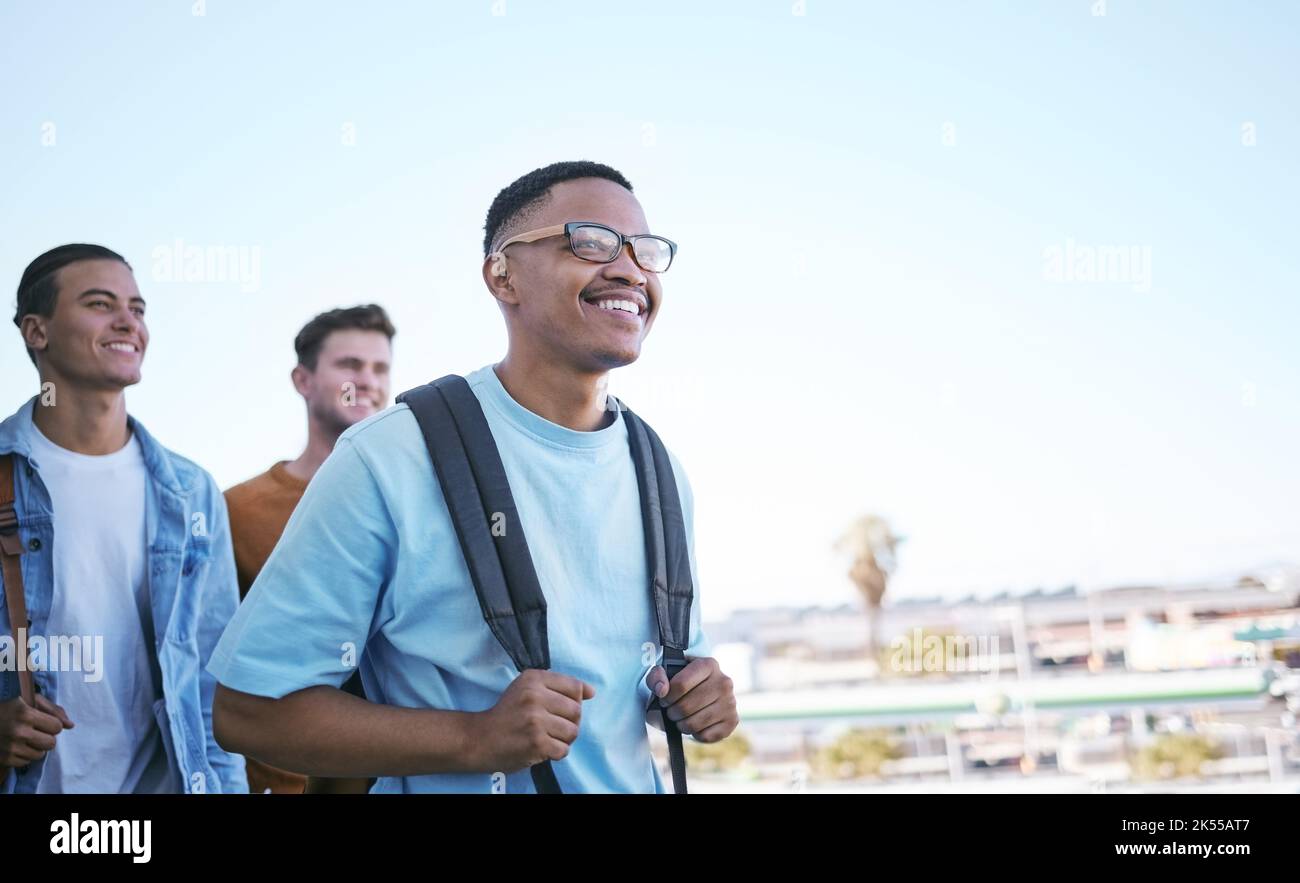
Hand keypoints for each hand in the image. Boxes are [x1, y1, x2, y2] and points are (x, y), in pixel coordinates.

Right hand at [0, 693, 73, 766]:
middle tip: (35, 731)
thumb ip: (53, 710)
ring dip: (36, 747)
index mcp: (25, 714)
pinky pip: (27, 762)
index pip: (56, 727)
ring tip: (25, 738)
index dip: (52, 724)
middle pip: (51, 743)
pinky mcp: (5, 760)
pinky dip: (24, 755)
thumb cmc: (10, 709)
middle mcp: (18, 732)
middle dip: (46, 737)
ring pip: (40, 754)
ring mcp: (10, 748)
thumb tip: (71, 725)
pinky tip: (16, 746)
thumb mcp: (30, 700)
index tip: (43, 722)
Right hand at [473, 670, 593, 771]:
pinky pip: (563, 750)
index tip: (562, 708)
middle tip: (553, 726)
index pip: (575, 687)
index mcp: (533, 679)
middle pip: (577, 711)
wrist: (479, 739)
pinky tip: (543, 748)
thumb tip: (592, 692)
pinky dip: (556, 752)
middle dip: (570, 722)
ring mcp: (535, 721)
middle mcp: (534, 696)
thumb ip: (559, 686)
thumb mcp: (527, 688)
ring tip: (549, 737)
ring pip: (573, 731)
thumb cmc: (507, 713)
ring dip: (564, 739)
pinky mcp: (536, 743)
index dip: (575, 701)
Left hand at [645, 656, 737, 742]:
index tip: (664, 698)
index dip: (667, 696)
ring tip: (681, 718)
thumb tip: (661, 690)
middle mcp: (724, 682)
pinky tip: (696, 724)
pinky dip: (695, 734)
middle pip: (686, 706)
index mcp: (709, 664)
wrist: (702, 694)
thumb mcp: (667, 674)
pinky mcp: (732, 721)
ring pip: (694, 724)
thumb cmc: (683, 683)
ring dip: (681, 724)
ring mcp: (730, 702)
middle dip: (672, 712)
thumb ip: (657, 676)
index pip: (680, 685)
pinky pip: (705, 736)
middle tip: (671, 710)